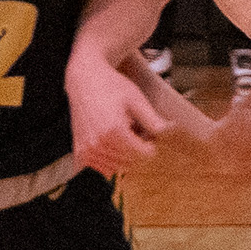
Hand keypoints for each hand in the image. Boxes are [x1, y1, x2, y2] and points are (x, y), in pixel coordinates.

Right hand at [68, 52, 171, 174]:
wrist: (85, 80)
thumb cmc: (111, 86)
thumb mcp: (137, 99)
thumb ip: (153, 120)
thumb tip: (171, 132)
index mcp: (115, 131)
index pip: (144, 155)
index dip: (151, 145)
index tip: (148, 133)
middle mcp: (99, 144)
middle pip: (131, 163)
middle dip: (137, 150)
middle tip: (134, 130)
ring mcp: (87, 151)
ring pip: (117, 167)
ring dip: (123, 156)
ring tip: (120, 133)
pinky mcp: (80, 153)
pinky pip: (100, 169)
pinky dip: (108, 162)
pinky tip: (109, 146)